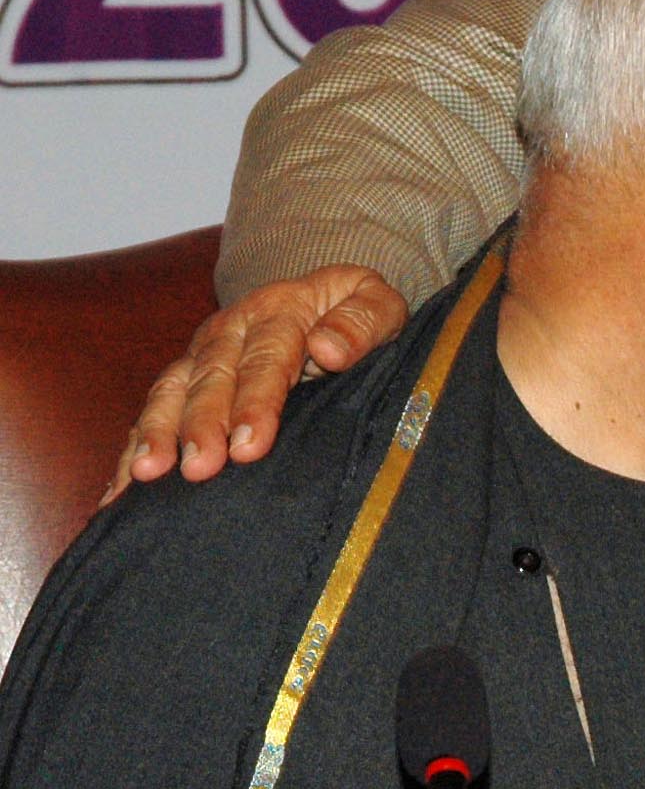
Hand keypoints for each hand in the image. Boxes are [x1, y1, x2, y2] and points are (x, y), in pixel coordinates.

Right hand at [107, 265, 407, 502]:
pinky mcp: (186, 381)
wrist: (325, 299)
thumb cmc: (358, 314)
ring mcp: (202, 356)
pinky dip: (133, 447)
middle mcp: (231, 331)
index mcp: (279, 311)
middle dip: (200, 425)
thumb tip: (328, 348)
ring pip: (171, 391)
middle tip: (199, 468)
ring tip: (147, 476)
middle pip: (211, 378)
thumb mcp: (379, 303)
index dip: (256, 401)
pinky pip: (153, 412)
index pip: (267, 358)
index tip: (249, 444)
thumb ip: (363, 321)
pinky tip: (122, 488)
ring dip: (157, 433)